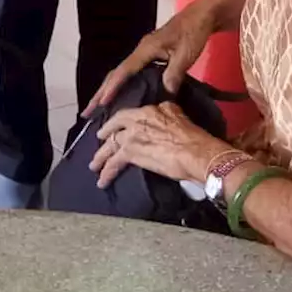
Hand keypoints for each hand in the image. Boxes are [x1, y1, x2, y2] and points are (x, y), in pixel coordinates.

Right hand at [83, 0, 219, 116]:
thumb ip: (174, 73)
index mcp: (146, 49)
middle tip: (87, 111)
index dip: (113, 88)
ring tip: (98, 107)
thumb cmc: (194, 32)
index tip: (101, 103)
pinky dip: (122, 85)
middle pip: (116, 73)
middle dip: (101, 92)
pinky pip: (131, 73)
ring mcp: (145, 53)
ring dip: (109, 89)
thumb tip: (164, 93)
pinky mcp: (151, 55)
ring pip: (122, 74)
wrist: (202, 16)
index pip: (124, 71)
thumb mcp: (186, 54)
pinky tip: (122, 96)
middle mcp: (141, 51)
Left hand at [90, 103, 229, 190]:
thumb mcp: (179, 116)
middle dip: (105, 135)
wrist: (197, 154)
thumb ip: (168, 112)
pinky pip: (114, 163)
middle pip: (114, 128)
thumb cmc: (195, 138)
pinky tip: (102, 181)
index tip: (115, 127)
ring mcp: (132, 136)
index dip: (119, 122)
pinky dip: (107, 172)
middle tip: (100, 141)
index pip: (128, 115)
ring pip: (110, 145)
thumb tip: (165, 112)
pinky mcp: (131, 153)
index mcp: (149, 110)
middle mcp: (136, 120)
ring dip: (101, 157)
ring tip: (94, 166)